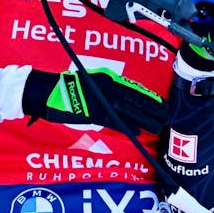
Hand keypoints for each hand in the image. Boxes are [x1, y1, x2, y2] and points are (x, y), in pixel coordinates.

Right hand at [22, 67, 168, 134]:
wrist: (46, 91)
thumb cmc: (66, 88)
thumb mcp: (91, 84)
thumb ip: (106, 91)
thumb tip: (120, 102)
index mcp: (107, 80)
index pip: (133, 90)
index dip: (149, 98)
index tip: (162, 104)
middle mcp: (107, 88)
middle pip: (135, 100)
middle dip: (153, 109)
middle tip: (167, 116)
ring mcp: (100, 100)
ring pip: (129, 111)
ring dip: (145, 119)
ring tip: (158, 126)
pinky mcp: (92, 113)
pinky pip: (113, 121)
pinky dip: (126, 126)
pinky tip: (137, 132)